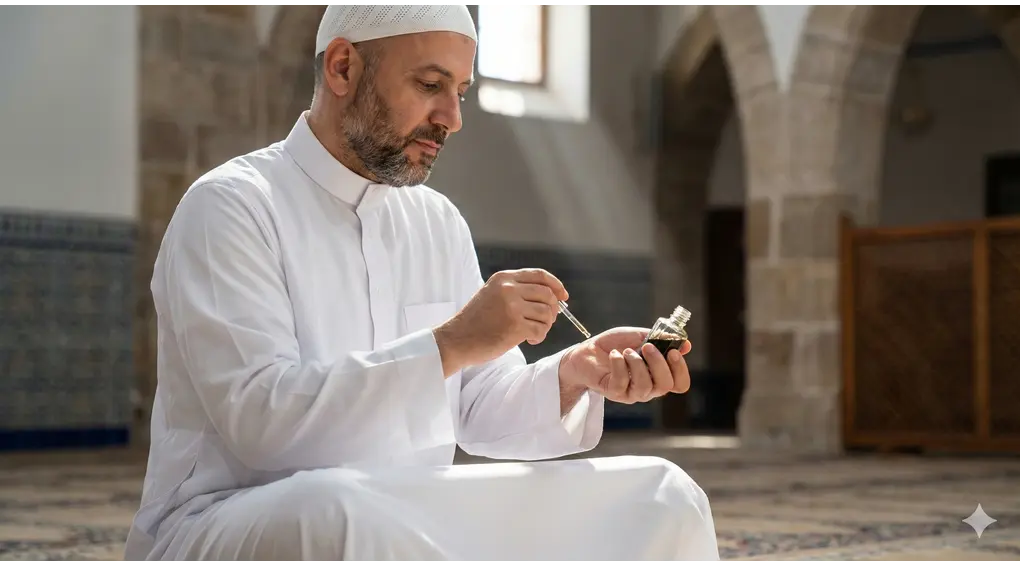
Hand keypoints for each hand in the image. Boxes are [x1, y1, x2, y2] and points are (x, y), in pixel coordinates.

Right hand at [434, 268, 566, 375]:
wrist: (456, 340)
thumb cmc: (474, 322)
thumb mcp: (491, 294)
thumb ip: (515, 290)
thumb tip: (549, 296)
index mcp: (504, 278)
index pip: (540, 275)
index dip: (556, 285)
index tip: (563, 296)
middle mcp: (509, 289)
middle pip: (547, 294)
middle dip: (553, 309)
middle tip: (546, 321)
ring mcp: (512, 307)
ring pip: (547, 313)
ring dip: (545, 325)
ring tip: (534, 332)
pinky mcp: (515, 326)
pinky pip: (540, 330)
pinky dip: (539, 337)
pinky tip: (529, 340)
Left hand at [559, 327, 691, 403]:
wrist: (587, 351)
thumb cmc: (615, 344)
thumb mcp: (639, 336)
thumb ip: (661, 340)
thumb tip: (686, 344)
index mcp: (657, 375)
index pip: (679, 384)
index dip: (681, 370)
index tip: (674, 351)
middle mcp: (648, 388)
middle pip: (665, 386)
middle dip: (658, 363)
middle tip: (647, 346)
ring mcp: (631, 393)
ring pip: (645, 386)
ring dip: (637, 363)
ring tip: (626, 350)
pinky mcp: (614, 393)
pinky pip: (622, 382)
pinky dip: (619, 364)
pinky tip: (614, 354)